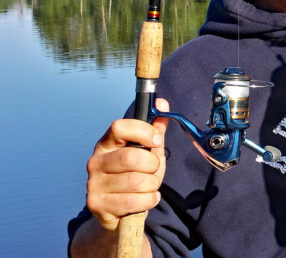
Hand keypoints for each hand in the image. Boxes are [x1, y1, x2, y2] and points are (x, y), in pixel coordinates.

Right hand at [85, 99, 169, 230]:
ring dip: (152, 185)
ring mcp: (94, 183)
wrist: (121, 210)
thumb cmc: (136, 176)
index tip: (156, 141)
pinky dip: (149, 200)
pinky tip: (147, 199)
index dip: (143, 132)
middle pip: (132, 157)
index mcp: (107, 143)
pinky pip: (135, 200)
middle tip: (153, 170)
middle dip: (152, 165)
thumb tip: (162, 104)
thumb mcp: (149, 152)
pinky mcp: (97, 204)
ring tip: (149, 187)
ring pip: (137, 181)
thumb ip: (155, 131)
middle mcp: (96, 161)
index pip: (119, 127)